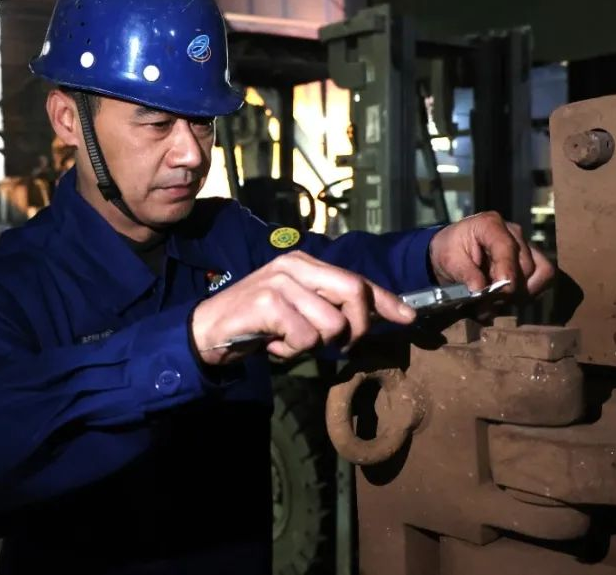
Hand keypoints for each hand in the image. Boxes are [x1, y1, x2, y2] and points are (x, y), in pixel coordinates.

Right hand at [190, 251, 416, 364]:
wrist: (207, 331)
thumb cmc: (258, 323)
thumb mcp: (299, 311)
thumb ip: (331, 309)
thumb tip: (378, 318)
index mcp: (305, 263)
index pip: (357, 280)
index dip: (386, 300)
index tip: (408, 317)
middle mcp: (294, 265)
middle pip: (355, 293)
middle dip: (355, 329)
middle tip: (334, 345)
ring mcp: (280, 282)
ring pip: (332, 325)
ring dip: (314, 346)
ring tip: (289, 342)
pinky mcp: (268, 302)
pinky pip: (306, 339)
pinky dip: (291, 352)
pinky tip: (274, 345)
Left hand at [428, 212, 553, 296]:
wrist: (453, 250)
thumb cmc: (450, 251)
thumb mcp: (449, 260)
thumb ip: (465, 274)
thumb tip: (480, 290)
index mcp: (490, 225)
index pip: (508, 248)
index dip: (507, 273)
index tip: (501, 293)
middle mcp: (514, 232)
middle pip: (526, 266)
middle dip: (508, 290)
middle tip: (486, 305)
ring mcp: (526, 244)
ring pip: (541, 273)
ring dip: (521, 293)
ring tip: (497, 301)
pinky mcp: (533, 258)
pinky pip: (544, 278)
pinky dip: (529, 292)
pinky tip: (509, 297)